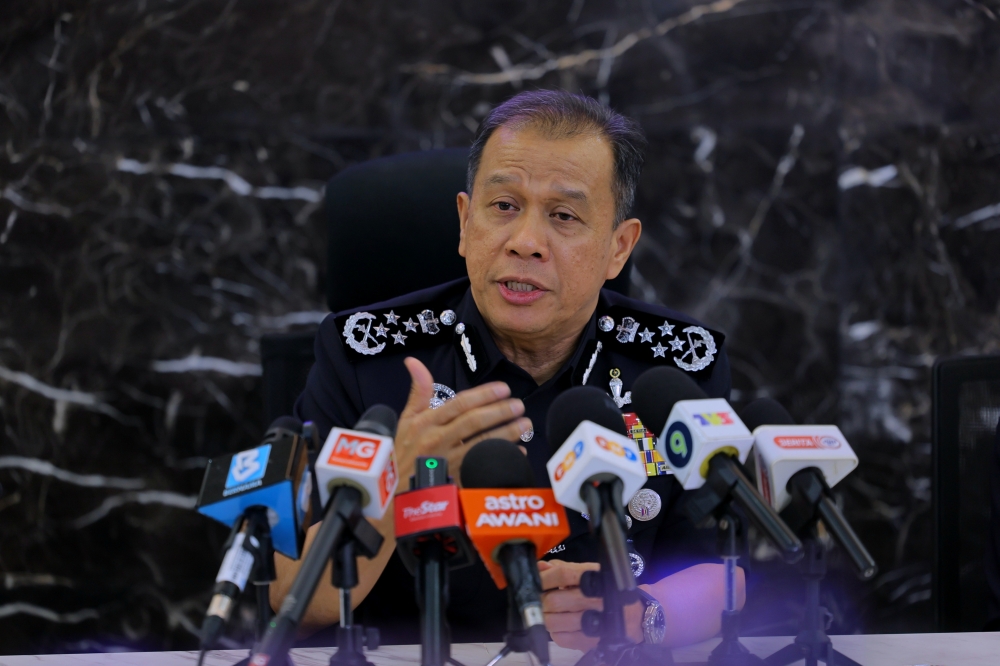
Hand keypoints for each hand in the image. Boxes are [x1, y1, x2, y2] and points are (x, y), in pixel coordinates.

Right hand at [393, 357, 531, 486]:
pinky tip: (518, 452)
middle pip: (474, 422)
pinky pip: (484, 467)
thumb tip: (413, 361)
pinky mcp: (455, 480)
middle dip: (500, 412)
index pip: (459, 404)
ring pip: (482, 444)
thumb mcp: (406, 419)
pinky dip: (502, 459)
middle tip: (519, 405)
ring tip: (525, 424)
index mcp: (427, 422)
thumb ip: (418, 391)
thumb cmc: (403, 452)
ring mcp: (448, 461)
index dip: (483, 395)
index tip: (504, 389)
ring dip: (507, 433)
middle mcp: (438, 440)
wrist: (395, 492)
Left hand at [538, 560, 643, 651]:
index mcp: (594, 578)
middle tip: (540, 600)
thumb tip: (540, 566)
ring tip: (548, 613)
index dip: (544, 578)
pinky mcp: (590, 641)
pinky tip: (560, 626)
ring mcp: (593, 622)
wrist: (634, 618)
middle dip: (541, 601)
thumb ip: (563, 569)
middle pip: (554, 601)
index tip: (534, 582)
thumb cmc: (606, 591)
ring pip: (553, 622)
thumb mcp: (589, 573)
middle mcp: (595, 599)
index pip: (562, 575)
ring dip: (545, 618)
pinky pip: (561, 638)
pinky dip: (555, 633)